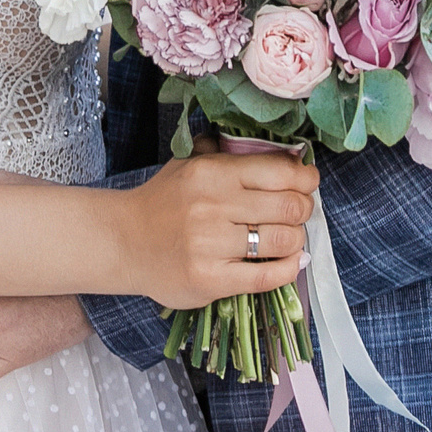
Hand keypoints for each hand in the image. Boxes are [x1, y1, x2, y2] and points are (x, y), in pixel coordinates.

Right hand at [119, 149, 318, 308]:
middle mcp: (213, 206)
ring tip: (288, 238)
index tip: (308, 184)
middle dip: (304, 209)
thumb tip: (282, 151)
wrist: (123, 242)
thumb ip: (227, 153)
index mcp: (212, 173)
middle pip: (289, 206)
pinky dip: (288, 269)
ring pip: (283, 240)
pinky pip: (267, 276)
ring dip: (296, 239)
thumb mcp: (189, 163)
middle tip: (299, 212)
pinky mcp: (211, 279)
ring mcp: (211, 245)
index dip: (305, 179)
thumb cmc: (163, 202)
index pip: (280, 171)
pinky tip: (290, 262)